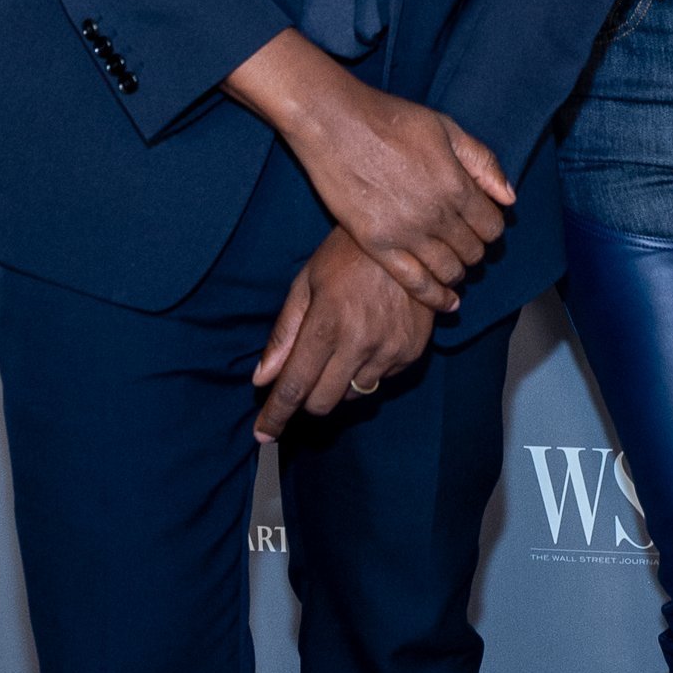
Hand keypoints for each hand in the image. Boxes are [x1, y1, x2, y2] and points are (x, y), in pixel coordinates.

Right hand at [223, 30, 512, 309]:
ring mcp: (406, 233)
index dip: (492, 228)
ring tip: (453, 265)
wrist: (334, 123)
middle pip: (474, 251)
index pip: (493, 226)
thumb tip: (509, 197)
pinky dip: (436, 297)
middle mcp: (437, 215)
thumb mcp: (446, 127)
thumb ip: (482, 162)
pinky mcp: (377, 245)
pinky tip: (447, 303)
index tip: (482, 224)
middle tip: (466, 244)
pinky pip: (415, 283)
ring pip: (449, 271)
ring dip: (457, 271)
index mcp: (457, 185)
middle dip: (475, 249)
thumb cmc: (389, 118)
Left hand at [252, 230, 435, 441]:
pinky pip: (380, 380)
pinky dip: (366, 370)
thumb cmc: (347, 254)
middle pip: (322, 403)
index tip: (262, 435)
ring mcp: (389, 350)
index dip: (275, 416)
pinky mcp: (412, 352)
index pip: (293, 386)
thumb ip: (284, 334)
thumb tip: (261, 380)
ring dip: (337, 384)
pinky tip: (369, 338)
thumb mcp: (307, 282)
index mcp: (326, 324)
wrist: (408, 236)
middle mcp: (358, 343)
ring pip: (351, 396)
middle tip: (303, 378)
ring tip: (341, 346)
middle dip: (306, 399)